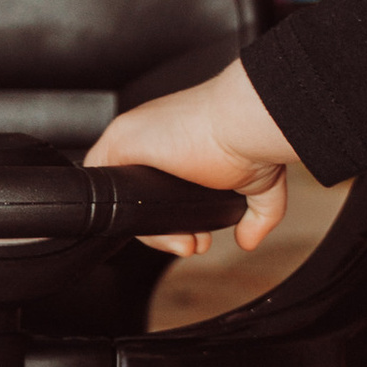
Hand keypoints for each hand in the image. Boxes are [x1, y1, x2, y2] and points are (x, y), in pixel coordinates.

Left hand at [86, 59, 297, 253]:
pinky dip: (122, 213)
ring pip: (128, 199)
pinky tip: (157, 229)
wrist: (244, 123)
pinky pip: (106, 188)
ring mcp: (136, 140)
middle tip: (195, 243)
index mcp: (181, 140)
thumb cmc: (253, 138)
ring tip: (188, 242)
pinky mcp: (119, 142)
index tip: (202, 236)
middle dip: (169, 231)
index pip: (164, 188)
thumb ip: (258, 212)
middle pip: (145, 198)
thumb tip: (249, 240)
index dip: (181, 219)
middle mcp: (156, 138)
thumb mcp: (261, 184)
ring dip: (154, 231)